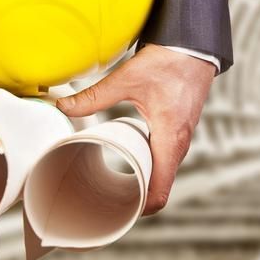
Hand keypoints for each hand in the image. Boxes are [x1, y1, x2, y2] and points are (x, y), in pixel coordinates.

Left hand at [56, 44, 215, 214]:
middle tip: (108, 202)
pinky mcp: (179, 130)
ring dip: (144, 184)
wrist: (194, 45)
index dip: (140, 209)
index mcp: (170, 139)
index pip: (160, 191)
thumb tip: (64, 106)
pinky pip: (167, 160)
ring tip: (117, 187)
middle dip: (137, 200)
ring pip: (164, 174)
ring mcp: (182, 138)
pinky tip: (133, 163)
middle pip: (161, 187)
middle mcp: (179, 144)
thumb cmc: (169, 61)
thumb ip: (94, 96)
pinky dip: (152, 169)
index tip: (119, 213)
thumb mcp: (127, 79)